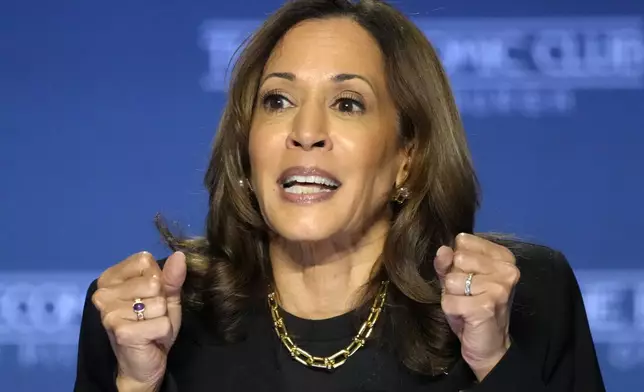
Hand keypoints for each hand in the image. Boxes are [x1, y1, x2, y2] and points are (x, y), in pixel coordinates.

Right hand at [92, 251, 186, 391]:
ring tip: (149, 327)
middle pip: (153, 282)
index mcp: (110, 278)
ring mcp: (109, 312)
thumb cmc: (152, 325)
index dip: (157, 279)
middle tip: (150, 316)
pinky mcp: (121, 331)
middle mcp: (103, 293)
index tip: (149, 296)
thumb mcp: (166, 297)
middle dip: (161, 302)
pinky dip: (162, 332)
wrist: (143, 363)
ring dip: (161, 318)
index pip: (144, 260)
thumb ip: (171, 277)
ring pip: (158, 303)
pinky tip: (150, 338)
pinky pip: (161, 323)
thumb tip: (179, 255)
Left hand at [434, 233, 519, 380]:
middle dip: (454, 279)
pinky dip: (451, 310)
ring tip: (467, 305)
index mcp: (503, 257)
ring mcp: (499, 287)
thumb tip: (443, 250)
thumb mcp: (456, 280)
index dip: (456, 261)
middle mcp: (507, 269)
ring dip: (452, 296)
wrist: (488, 346)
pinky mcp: (486, 306)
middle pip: (457, 258)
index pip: (463, 241)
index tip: (468, 278)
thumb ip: (447, 262)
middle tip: (467, 295)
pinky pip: (449, 300)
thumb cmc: (472, 308)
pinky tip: (466, 316)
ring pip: (451, 280)